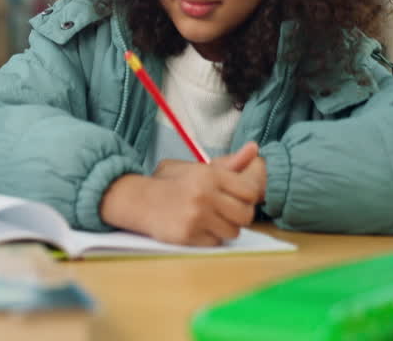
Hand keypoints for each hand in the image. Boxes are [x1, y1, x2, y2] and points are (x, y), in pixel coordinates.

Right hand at [100, 142, 266, 245]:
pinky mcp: (188, 235)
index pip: (250, 191)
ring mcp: (196, 217)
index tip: (237, 198)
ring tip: (208, 220)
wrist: (137, 200)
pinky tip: (196, 228)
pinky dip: (209, 238)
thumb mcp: (195, 168)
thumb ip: (228, 163)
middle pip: (246, 214)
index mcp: (208, 175)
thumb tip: (254, 149)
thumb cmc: (170, 183)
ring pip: (233, 231)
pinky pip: (216, 242)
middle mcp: (204, 195)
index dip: (247, 197)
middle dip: (238, 215)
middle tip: (224, 211)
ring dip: (223, 228)